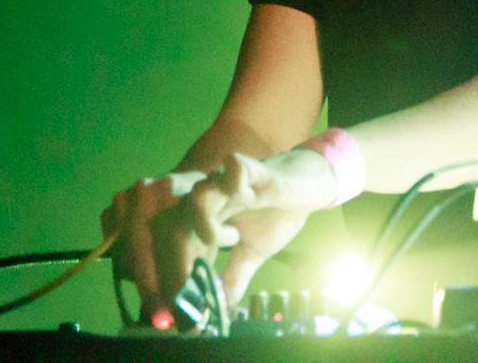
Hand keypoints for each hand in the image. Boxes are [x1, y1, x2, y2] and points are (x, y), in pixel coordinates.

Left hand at [103, 149, 338, 322]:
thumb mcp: (253, 253)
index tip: (178, 308)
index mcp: (202, 220)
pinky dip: (235, 185)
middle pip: (176, 225)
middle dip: (177, 262)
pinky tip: (246, 201)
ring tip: (221, 238)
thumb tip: (221, 308)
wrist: (306, 185)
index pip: (174, 248)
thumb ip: (234, 276)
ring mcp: (227, 184)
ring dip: (203, 221)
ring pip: (197, 196)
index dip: (171, 277)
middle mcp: (208, 201)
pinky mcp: (252, 168)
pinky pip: (234, 169)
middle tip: (188, 291)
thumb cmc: (274, 214)